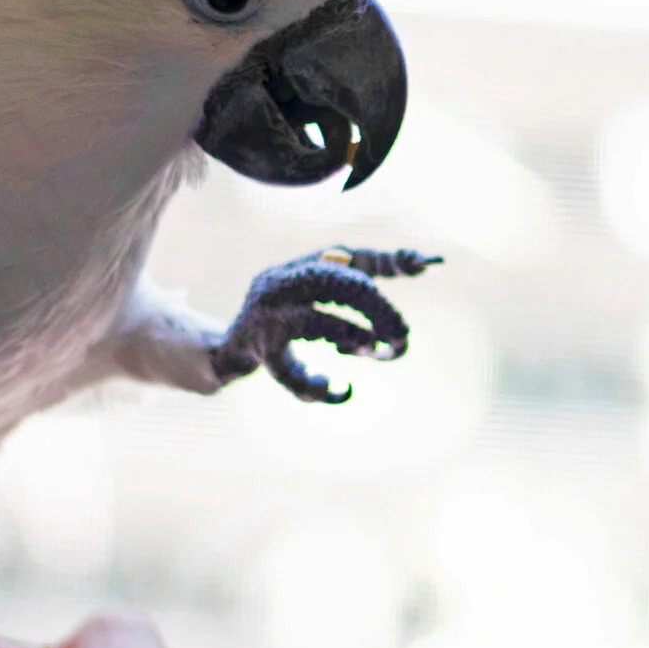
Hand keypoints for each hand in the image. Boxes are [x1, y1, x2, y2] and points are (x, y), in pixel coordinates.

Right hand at [207, 244, 439, 402]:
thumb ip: (359, 283)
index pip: (346, 255)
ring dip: (355, 339)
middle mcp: (277, 284)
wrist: (227, 352)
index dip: (385, 261)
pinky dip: (321, 389)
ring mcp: (264, 318)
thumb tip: (418, 264)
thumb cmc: (284, 323)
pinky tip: (342, 392)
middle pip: (337, 283)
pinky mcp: (259, 354)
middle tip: (402, 334)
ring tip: (375, 351)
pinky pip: (294, 374)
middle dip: (377, 307)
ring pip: (317, 323)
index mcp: (295, 268)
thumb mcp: (318, 299)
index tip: (421, 266)